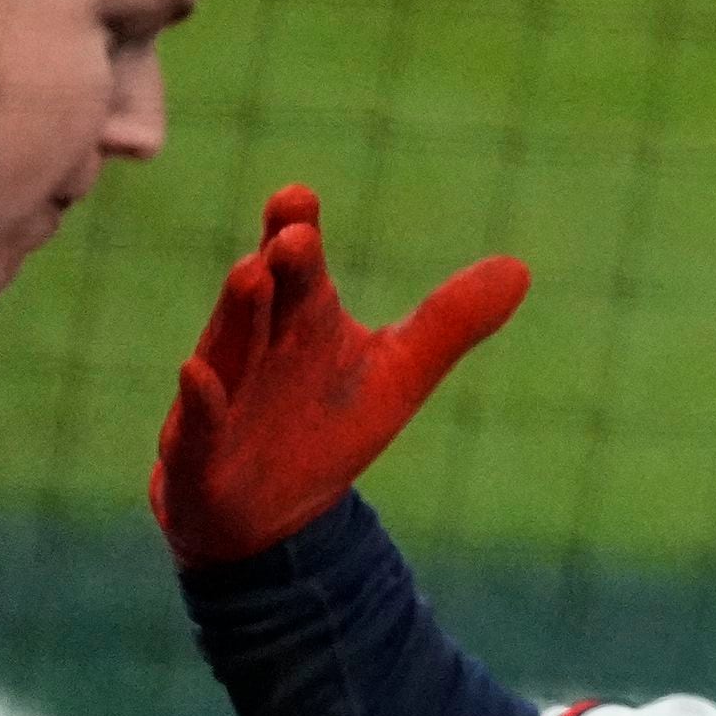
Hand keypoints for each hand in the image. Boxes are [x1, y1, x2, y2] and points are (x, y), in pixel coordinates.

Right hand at [151, 186, 529, 567]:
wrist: (272, 517)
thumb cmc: (325, 429)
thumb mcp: (397, 376)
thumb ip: (449, 323)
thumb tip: (520, 268)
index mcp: (302, 321)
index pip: (299, 268)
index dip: (295, 230)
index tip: (300, 198)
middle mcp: (256, 347)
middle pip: (265, 299)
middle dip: (275, 267)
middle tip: (292, 235)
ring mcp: (224, 398)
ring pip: (226, 347)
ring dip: (238, 312)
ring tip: (251, 274)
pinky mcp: (199, 453)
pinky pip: (195, 424)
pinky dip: (198, 403)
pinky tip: (196, 374)